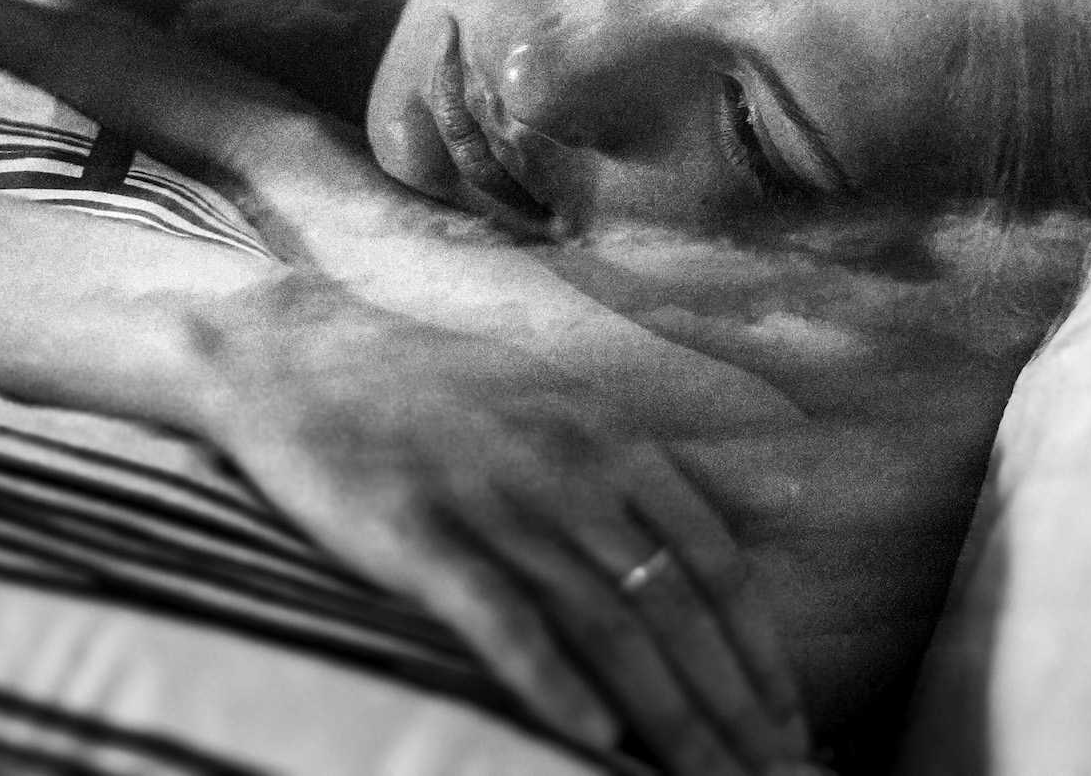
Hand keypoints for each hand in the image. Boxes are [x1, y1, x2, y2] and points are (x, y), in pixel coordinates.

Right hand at [181, 275, 813, 775]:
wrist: (299, 353)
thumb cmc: (438, 387)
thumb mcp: (566, 400)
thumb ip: (660, 466)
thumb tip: (781, 502)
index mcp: (610, 437)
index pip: (713, 561)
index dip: (760, 651)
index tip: (791, 725)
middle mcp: (567, 469)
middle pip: (672, 610)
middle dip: (731, 708)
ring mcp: (494, 503)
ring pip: (605, 627)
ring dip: (668, 720)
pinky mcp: (418, 537)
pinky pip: (500, 620)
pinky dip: (552, 682)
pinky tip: (594, 740)